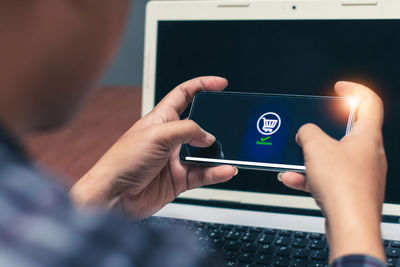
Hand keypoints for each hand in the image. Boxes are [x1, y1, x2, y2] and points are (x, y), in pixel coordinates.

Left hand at [70, 76, 237, 218]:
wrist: (114, 196)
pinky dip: (216, 172)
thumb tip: (208, 137)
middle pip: (200, 125)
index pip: (184, 94)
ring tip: (231, 153)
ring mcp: (176, 159)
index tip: (221, 83)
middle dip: (216, 124)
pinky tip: (225, 170)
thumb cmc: (123, 161)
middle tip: (230, 124)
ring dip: (218, 153)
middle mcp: (170, 138)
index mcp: (162, 119)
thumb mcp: (156, 135)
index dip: (202, 85)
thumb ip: (186, 131)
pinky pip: (204, 174)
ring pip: (205, 153)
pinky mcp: (179, 179)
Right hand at [279, 82, 386, 261]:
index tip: (339, 88)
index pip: (369, 102)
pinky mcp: (350, 191)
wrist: (350, 225)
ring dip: (312, 157)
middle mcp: (368, 154)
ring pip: (334, 157)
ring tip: (295, 160)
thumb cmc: (344, 187)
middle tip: (310, 128)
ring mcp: (360, 174)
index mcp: (368, 136)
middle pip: (348, 131)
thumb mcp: (316, 147)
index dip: (354, 90)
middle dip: (323, 129)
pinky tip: (293, 179)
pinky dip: (310, 177)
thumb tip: (305, 133)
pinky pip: (328, 178)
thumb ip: (307, 132)